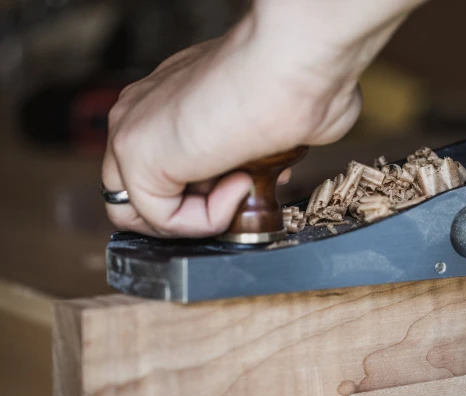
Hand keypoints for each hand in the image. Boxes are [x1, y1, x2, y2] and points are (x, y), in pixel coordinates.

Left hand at [103, 0, 424, 237]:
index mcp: (168, 98)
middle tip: (244, 190)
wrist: (289, 66)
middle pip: (143, 192)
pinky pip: (165, 219)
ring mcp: (130, 131)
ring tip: (243, 186)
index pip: (164, 165)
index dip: (208, 189)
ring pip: (145, 212)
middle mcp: (141, 111)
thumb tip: (260, 175)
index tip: (254, 176)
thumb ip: (249, 152)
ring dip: (201, 215)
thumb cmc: (294, 84)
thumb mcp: (266, 125)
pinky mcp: (137, 158)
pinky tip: (240, 181)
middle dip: (197, 207)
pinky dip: (208, 218)